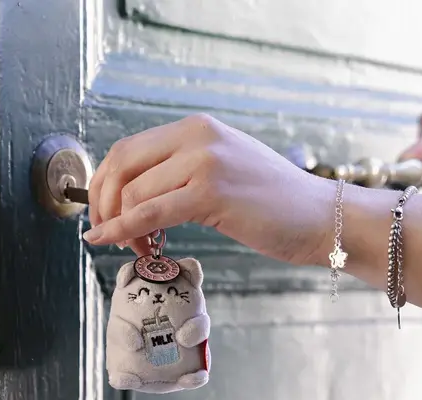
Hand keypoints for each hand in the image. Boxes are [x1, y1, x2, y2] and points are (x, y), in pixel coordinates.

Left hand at [85, 114, 332, 264]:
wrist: (319, 217)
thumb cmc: (270, 203)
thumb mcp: (219, 172)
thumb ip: (179, 174)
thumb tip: (133, 198)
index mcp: (195, 128)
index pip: (127, 149)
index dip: (103, 184)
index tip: (103, 213)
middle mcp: (196, 136)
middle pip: (121, 165)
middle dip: (102, 203)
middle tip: (107, 233)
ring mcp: (204, 161)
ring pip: (133, 192)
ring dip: (121, 226)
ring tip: (138, 248)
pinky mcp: (211, 191)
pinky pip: (151, 212)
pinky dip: (124, 229)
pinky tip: (113, 241)